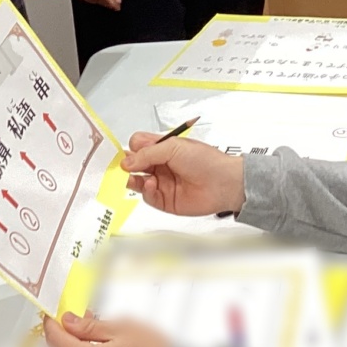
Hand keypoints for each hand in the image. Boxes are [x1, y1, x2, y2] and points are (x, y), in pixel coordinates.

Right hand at [120, 129, 245, 215]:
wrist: (223, 183)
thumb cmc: (204, 160)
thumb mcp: (173, 147)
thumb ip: (147, 153)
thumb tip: (126, 162)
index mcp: (163, 147)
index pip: (138, 145)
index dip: (132, 148)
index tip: (127, 152)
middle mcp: (160, 164)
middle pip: (134, 164)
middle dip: (127, 165)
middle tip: (123, 166)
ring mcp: (162, 182)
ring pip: (137, 181)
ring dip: (133, 178)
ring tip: (134, 177)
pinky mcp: (165, 200)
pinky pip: (147, 197)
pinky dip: (146, 191)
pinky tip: (152, 184)